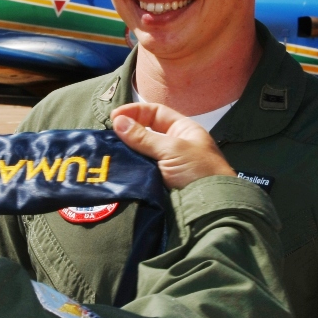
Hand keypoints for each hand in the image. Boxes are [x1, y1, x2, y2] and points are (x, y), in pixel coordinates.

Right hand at [110, 102, 234, 188]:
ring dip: (126, 150)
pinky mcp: (158, 180)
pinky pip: (140, 169)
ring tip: (109, 150)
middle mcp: (173, 144)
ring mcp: (165, 163)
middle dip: (127, 131)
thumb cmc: (197, 170)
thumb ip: (143, 137)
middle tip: (108, 134)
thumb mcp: (171, 149)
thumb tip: (117, 121)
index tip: (115, 117)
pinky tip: (118, 165)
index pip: (155, 113)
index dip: (135, 111)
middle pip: (146, 131)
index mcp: (182, 130)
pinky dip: (129, 166)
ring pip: (140, 151)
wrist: (209, 206)